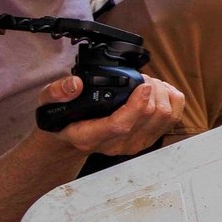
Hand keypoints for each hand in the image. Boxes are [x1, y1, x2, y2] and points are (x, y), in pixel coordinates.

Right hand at [41, 73, 183, 155]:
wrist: (73, 135)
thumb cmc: (63, 118)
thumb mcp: (48, 102)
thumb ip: (57, 92)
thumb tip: (75, 84)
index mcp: (90, 136)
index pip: (120, 125)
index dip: (137, 105)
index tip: (142, 85)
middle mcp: (116, 144)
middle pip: (149, 117)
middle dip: (151, 90)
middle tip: (141, 78)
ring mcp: (135, 144)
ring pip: (166, 117)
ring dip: (162, 93)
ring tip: (148, 83)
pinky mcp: (149, 139)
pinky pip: (173, 117)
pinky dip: (171, 99)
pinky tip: (158, 91)